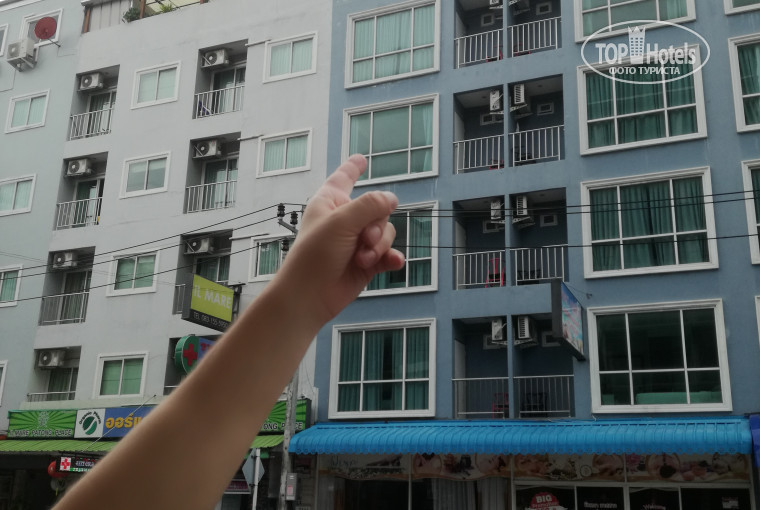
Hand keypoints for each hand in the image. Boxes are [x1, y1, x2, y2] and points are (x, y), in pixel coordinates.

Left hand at [279, 154, 404, 321]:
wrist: (310, 296)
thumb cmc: (315, 255)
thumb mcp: (341, 222)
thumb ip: (370, 206)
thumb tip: (392, 199)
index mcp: (330, 202)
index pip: (343, 178)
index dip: (352, 168)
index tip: (361, 159)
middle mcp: (344, 219)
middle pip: (377, 210)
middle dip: (376, 226)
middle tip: (363, 240)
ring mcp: (357, 241)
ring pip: (386, 233)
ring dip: (378, 246)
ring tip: (363, 259)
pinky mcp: (366, 263)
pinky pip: (388, 254)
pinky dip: (390, 258)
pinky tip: (393, 262)